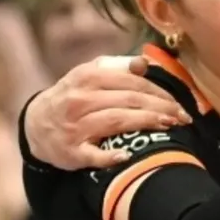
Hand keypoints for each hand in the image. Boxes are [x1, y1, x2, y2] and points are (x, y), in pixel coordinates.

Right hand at [24, 56, 191, 169]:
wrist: (36, 123)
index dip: (160, 92)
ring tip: (169, 126)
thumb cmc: (73, 95)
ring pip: (116, 122)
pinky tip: (127, 156)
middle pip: (129, 101)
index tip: (179, 102)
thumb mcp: (90, 74)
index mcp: (88, 77)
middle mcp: (80, 100)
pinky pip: (93, 155)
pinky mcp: (70, 152)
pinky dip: (110, 156)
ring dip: (146, 123)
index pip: (132, 82)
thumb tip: (146, 63)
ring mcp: (74, 127)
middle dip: (161, 108)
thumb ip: (118, 66)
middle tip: (182, 117)